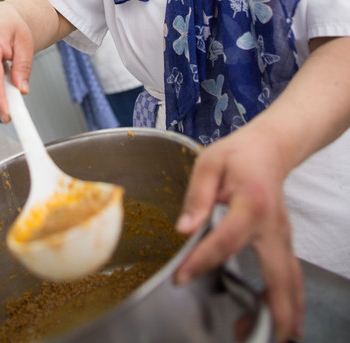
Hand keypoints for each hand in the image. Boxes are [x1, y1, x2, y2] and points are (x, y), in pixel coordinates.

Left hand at [174, 125, 303, 341]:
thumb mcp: (210, 164)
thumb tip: (185, 228)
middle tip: (246, 336)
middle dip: (269, 310)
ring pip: (291, 284)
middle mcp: (273, 227)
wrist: (268, 150)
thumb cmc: (237, 156)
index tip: (182, 278)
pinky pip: (291, 280)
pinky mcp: (284, 246)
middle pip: (278, 276)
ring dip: (282, 314)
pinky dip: (288, 304)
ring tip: (264, 338)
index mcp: (251, 204)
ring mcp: (284, 239)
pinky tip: (278, 324)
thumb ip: (197, 196)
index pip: (226, 240)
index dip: (203, 261)